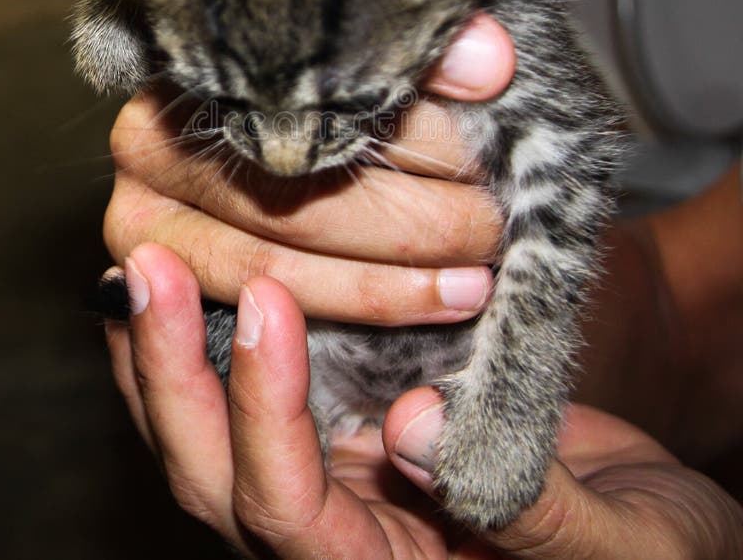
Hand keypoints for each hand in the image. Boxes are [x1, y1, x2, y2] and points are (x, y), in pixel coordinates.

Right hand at [103, 0, 624, 327]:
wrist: (331, 212)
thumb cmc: (391, 112)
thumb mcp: (444, 30)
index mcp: (204, 27)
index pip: (304, 49)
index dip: (406, 63)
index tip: (499, 72)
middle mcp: (156, 108)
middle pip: (293, 151)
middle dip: (416, 184)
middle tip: (501, 206)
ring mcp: (142, 191)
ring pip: (281, 231)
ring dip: (396, 260)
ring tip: (482, 265)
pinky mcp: (147, 269)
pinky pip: (258, 296)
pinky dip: (355, 305)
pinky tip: (435, 302)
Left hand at [106, 244, 742, 558]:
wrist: (657, 532)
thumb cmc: (653, 551)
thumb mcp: (619, 545)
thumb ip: (526, 506)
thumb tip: (414, 431)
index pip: (289, 512)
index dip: (268, 411)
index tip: (270, 303)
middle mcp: (337, 542)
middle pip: (218, 478)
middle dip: (174, 376)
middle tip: (146, 270)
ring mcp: (328, 490)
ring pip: (209, 443)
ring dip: (165, 357)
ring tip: (139, 266)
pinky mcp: (339, 443)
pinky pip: (242, 407)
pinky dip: (201, 350)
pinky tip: (187, 283)